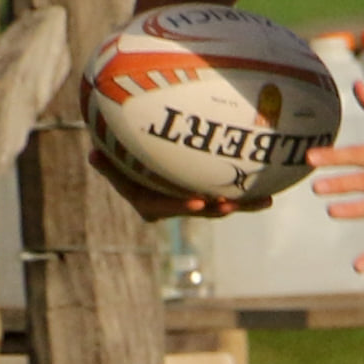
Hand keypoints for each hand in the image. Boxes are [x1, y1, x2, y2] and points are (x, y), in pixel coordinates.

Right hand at [89, 148, 270, 222]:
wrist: (136, 159)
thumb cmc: (120, 157)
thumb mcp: (111, 161)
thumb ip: (107, 162)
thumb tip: (93, 153)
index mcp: (148, 203)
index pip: (163, 207)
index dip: (180, 206)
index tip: (198, 202)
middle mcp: (172, 206)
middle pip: (196, 209)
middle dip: (216, 209)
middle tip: (232, 205)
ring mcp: (192, 201)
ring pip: (218, 206)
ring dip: (240, 204)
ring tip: (262, 202)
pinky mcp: (207, 194)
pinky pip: (228, 196)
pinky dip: (248, 197)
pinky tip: (271, 197)